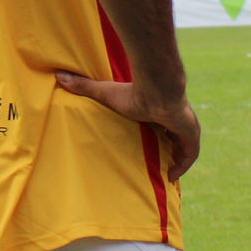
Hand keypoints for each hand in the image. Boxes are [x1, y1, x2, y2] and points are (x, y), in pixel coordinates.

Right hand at [54, 74, 202, 180]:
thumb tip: (59, 75)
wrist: (157, 90)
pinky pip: (191, 153)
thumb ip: (85, 86)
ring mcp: (185, 124)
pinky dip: (184, 164)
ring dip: (178, 158)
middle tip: (159, 166)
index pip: (159, 123)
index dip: (156, 134)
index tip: (150, 145)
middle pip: (174, 136)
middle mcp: (173, 117)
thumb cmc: (133, 92)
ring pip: (184, 145)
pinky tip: (173, 176)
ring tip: (166, 175)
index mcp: (157, 109)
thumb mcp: (106, 93)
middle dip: (170, 149)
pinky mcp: (191, 132)